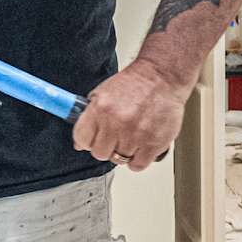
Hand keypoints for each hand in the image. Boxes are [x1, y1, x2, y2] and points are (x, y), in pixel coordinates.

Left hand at [73, 62, 188, 170]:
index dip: (87, 141)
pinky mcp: (154, 143)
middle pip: (100, 153)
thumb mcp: (102, 94)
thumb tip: (79, 144)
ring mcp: (136, 134)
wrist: (161, 76)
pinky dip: (138, 160)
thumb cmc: (134, 84)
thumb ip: (89, 118)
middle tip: (115, 137)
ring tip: (132, 137)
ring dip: (124, 152)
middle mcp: (117, 122)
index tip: (93, 139)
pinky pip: (137, 165)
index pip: (82, 139)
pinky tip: (140, 147)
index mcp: (100, 108)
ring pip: (119, 160)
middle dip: (106, 147)